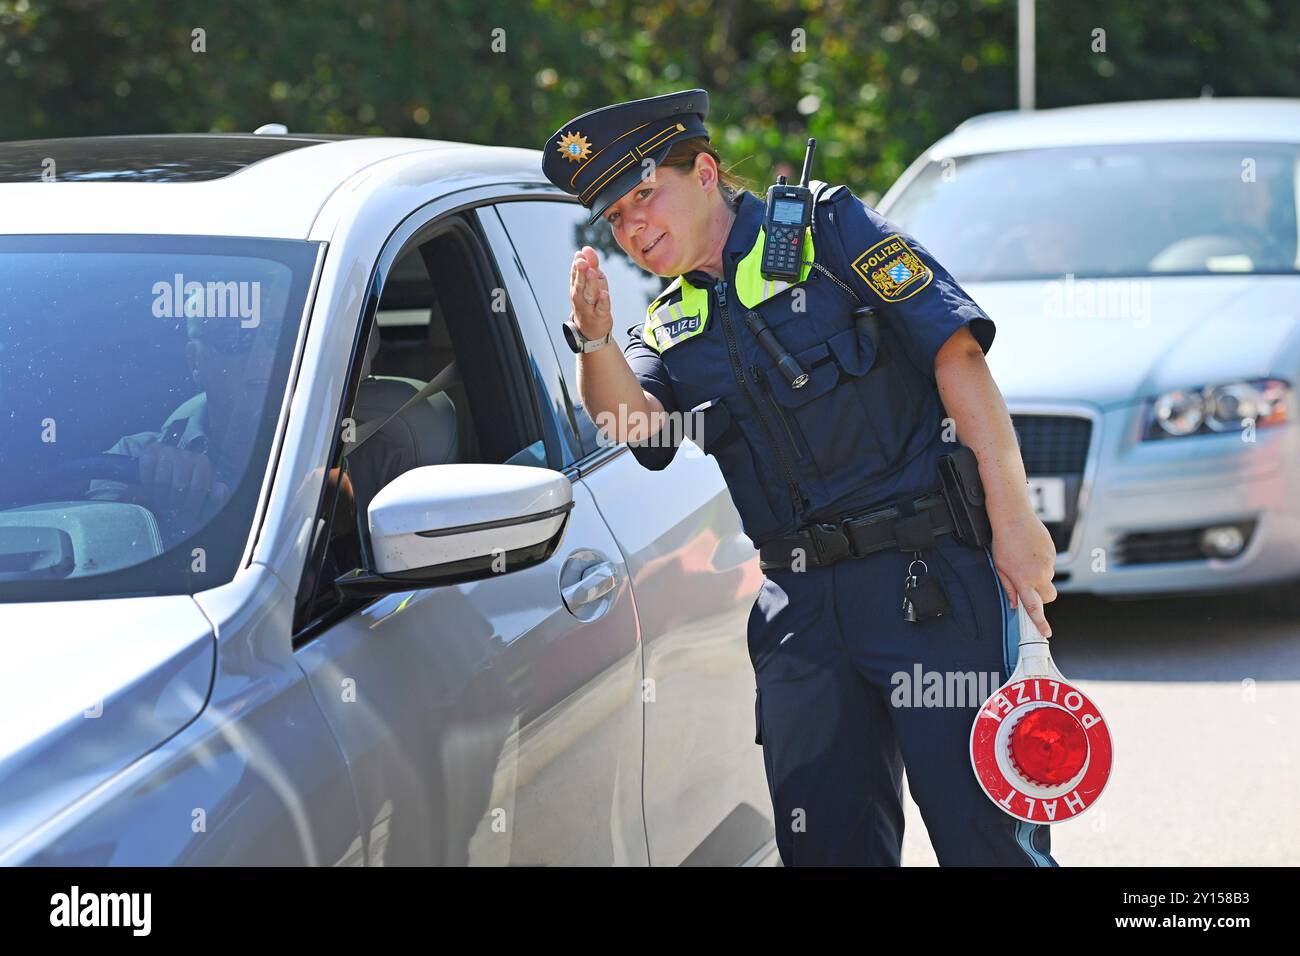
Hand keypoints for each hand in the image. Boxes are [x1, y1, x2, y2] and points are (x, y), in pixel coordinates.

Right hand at [138, 440, 229, 525]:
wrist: (163, 471)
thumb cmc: (186, 488)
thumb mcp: (204, 497)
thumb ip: (216, 498)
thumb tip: (220, 489)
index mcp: (203, 464)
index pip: (198, 488)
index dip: (191, 507)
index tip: (186, 518)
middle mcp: (186, 455)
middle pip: (180, 486)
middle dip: (175, 504)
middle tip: (171, 512)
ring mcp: (168, 451)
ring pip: (162, 481)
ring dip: (160, 497)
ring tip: (162, 504)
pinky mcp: (151, 451)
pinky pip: (148, 471)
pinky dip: (148, 485)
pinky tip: (151, 491)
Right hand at [569, 246, 612, 339]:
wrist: (591, 330)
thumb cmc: (592, 301)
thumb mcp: (592, 282)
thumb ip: (591, 265)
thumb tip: (586, 248)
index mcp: (577, 286)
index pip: (575, 273)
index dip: (577, 263)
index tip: (580, 253)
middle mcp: (580, 296)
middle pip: (580, 283)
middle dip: (581, 271)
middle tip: (582, 261)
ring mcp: (589, 307)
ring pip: (589, 294)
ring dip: (590, 283)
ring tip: (592, 272)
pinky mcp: (600, 316)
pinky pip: (602, 308)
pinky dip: (603, 301)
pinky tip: (605, 293)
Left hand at [990, 508, 1057, 637]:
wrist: (1014, 517)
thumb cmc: (1003, 541)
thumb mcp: (1000, 567)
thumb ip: (1008, 587)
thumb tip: (1014, 604)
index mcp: (1023, 580)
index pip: (1034, 607)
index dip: (1040, 622)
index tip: (1046, 633)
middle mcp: (1039, 574)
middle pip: (1048, 597)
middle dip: (1041, 597)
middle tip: (1028, 587)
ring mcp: (1048, 563)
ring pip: (1048, 580)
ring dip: (1039, 577)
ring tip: (1024, 561)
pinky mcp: (1053, 553)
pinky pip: (1049, 565)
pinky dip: (1041, 563)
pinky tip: (1029, 551)